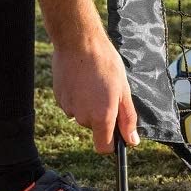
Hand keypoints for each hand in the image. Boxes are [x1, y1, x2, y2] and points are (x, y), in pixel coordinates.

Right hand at [52, 35, 139, 153]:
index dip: (112, 144)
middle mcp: (83, 117)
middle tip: (107, 91)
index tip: (116, 132)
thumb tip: (132, 141)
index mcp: (101, 117)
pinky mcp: (59, 98)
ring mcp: (68, 108)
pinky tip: (82, 80)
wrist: (79, 42)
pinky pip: (72, 105)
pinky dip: (78, 96)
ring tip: (93, 82)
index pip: (104, 148)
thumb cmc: (105, 63)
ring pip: (82, 115)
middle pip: (94, 127)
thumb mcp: (123, 90)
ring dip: (89, 104)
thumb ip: (127, 119)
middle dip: (102, 115)